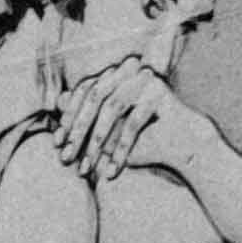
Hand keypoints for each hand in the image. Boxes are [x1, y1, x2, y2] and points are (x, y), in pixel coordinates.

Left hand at [53, 55, 203, 184]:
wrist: (184, 148)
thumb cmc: (144, 141)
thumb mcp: (108, 133)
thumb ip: (86, 117)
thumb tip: (57, 101)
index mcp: (117, 74)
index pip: (85, 91)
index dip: (69, 117)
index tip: (57, 143)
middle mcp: (130, 70)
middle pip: (96, 98)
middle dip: (79, 132)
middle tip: (67, 158)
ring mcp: (145, 77)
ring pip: (112, 109)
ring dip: (97, 142)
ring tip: (89, 169)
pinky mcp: (159, 91)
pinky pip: (133, 122)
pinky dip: (120, 150)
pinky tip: (113, 171)